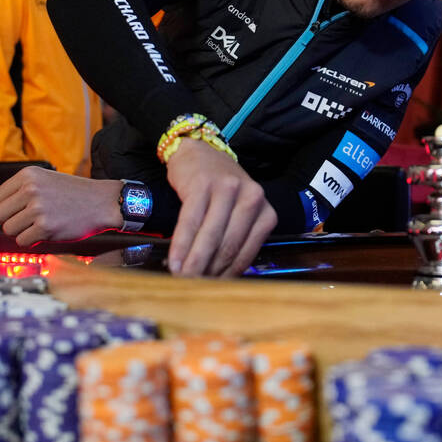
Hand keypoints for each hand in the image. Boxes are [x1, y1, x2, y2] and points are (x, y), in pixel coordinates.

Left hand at [0, 166, 122, 245]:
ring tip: (40, 225)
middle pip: (0, 215)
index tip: (25, 209)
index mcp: (28, 175)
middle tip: (32, 220)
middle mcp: (31, 189)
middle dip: (13, 221)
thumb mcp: (46, 180)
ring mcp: (38, 209)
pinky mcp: (46, 228)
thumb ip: (18, 189)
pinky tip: (47, 232)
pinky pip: (22, 241)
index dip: (9, 208)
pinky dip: (32, 241)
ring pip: (9, 230)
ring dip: (22, 232)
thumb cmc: (74, 193)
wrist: (104, 203)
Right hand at [164, 138, 276, 277]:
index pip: (248, 251)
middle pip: (230, 245)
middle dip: (211, 271)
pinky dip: (182, 245)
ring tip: (183, 279)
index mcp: (265, 210)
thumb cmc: (220, 189)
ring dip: (196, 262)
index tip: (213, 290)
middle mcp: (251, 198)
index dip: (229, 274)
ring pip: (211, 236)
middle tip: (194, 288)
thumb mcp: (239, 211)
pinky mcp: (202, 185)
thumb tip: (222, 280)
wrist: (199, 151)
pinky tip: (175, 261)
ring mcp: (227, 189)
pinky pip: (191, 222)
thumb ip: (237, 238)